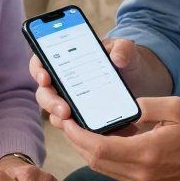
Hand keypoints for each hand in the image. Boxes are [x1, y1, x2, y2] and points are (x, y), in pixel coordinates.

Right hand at [30, 37, 171, 126]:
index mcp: (66, 60)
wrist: (142, 80)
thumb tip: (117, 58)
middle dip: (50, 102)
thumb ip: (122, 48)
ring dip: (60, 119)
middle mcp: (64, 83)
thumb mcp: (126, 49)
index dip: (38, 70)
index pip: (41, 62)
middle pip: (45, 92)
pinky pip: (73, 128)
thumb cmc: (127, 60)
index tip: (46, 77)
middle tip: (64, 110)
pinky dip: (78, 131)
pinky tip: (91, 132)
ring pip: (54, 113)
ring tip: (73, 121)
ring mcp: (72, 102)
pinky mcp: (83, 119)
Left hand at [58, 96, 179, 180]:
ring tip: (80, 127)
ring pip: (101, 168)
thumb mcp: (176, 106)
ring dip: (87, 149)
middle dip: (76, 141)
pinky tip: (103, 138)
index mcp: (147, 153)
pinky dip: (102, 155)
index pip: (98, 148)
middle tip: (66, 121)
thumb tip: (122, 107)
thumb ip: (145, 105)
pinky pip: (114, 171)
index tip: (66, 120)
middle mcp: (141, 174)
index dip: (77, 135)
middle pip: (94, 161)